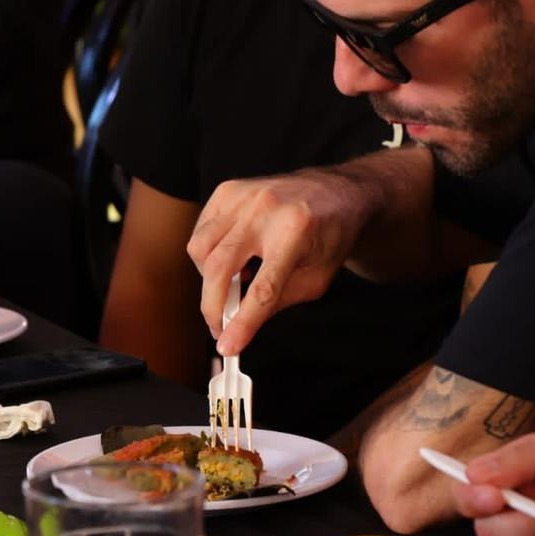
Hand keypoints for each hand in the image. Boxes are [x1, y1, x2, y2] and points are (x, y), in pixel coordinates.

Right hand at [187, 169, 376, 355]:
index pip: (262, 288)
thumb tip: (241, 324)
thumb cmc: (330, 234)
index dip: (242, 322)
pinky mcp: (228, 190)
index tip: (228, 346)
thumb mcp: (316, 278)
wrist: (334, 191)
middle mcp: (265, 208)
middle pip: (220, 267)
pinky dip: (207, 253)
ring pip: (200, 248)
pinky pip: (201, 230)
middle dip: (213, 307)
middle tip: (219, 327)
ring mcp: (243, 196)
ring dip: (209, 279)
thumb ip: (278, 301)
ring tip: (233, 284)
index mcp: (296, 231)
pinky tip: (230, 259)